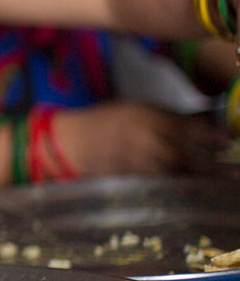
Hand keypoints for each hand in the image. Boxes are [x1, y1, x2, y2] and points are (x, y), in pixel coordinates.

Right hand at [53, 103, 229, 175]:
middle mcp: (143, 142)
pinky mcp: (129, 180)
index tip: (228, 142)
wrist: (75, 141)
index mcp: (146, 118)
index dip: (212, 137)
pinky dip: (176, 188)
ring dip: (196, 180)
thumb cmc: (109, 120)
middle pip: (184, 158)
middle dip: (210, 166)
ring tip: (214, 184)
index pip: (187, 129)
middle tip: (232, 173)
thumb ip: (169, 118)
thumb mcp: (139, 108)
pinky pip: (159, 185)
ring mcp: (135, 164)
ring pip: (173, 176)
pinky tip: (188, 190)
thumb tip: (205, 125)